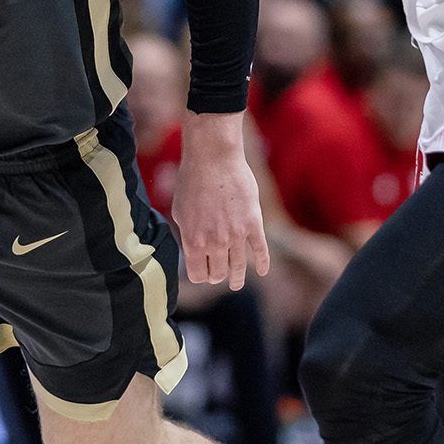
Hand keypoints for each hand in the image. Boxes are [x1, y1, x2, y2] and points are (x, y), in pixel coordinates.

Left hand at [173, 112, 271, 289]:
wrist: (213, 159)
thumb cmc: (191, 182)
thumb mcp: (180, 212)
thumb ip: (187, 234)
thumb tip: (192, 250)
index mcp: (194, 242)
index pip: (198, 275)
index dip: (200, 277)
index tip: (203, 274)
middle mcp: (215, 243)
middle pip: (218, 273)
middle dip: (217, 276)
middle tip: (218, 275)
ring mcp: (236, 235)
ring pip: (239, 266)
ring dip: (237, 278)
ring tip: (236, 284)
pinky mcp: (253, 224)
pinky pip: (261, 250)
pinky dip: (263, 263)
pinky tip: (263, 271)